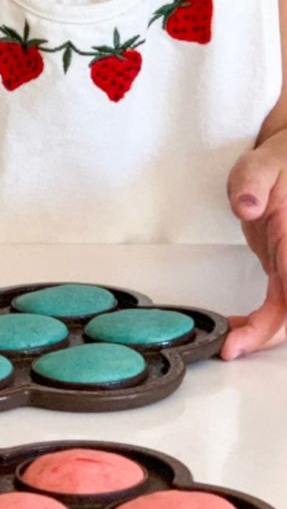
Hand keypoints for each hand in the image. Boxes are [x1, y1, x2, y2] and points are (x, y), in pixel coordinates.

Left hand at [223, 137, 286, 358]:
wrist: (286, 162)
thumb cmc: (279, 161)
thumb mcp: (261, 163)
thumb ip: (252, 181)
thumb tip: (247, 204)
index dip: (282, 313)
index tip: (257, 331)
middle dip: (268, 333)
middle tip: (231, 346)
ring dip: (262, 335)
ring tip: (228, 344)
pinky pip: (280, 309)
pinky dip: (259, 325)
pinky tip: (234, 330)